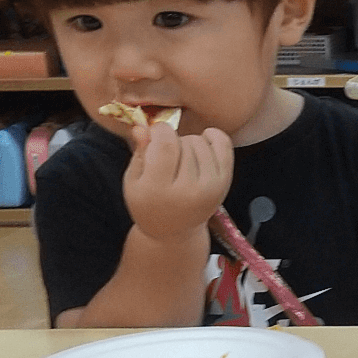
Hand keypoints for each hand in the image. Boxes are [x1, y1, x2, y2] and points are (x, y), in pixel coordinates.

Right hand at [122, 123, 232, 243]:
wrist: (174, 231)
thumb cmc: (149, 202)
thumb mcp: (133, 181)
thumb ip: (139, 153)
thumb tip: (143, 127)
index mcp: (159, 190)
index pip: (166, 145)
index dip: (159, 130)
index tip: (154, 133)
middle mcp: (188, 190)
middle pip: (183, 142)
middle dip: (172, 140)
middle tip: (167, 156)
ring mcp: (210, 187)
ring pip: (200, 142)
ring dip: (189, 142)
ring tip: (181, 159)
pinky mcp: (224, 183)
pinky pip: (224, 145)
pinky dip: (214, 137)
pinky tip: (204, 140)